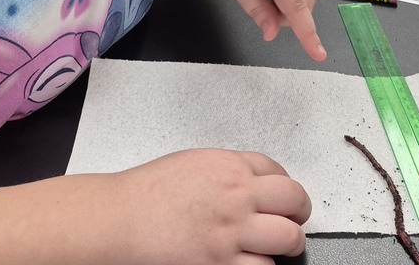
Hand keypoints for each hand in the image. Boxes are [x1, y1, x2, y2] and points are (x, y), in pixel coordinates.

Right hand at [111, 149, 310, 264]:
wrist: (121, 218)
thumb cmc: (148, 192)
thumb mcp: (194, 164)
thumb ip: (228, 171)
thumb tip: (253, 183)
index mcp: (228, 166)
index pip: (279, 172)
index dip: (284, 187)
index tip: (282, 197)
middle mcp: (236, 196)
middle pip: (294, 200)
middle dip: (297, 212)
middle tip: (290, 221)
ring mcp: (232, 232)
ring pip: (289, 238)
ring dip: (287, 243)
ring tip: (277, 247)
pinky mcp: (222, 264)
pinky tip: (250, 261)